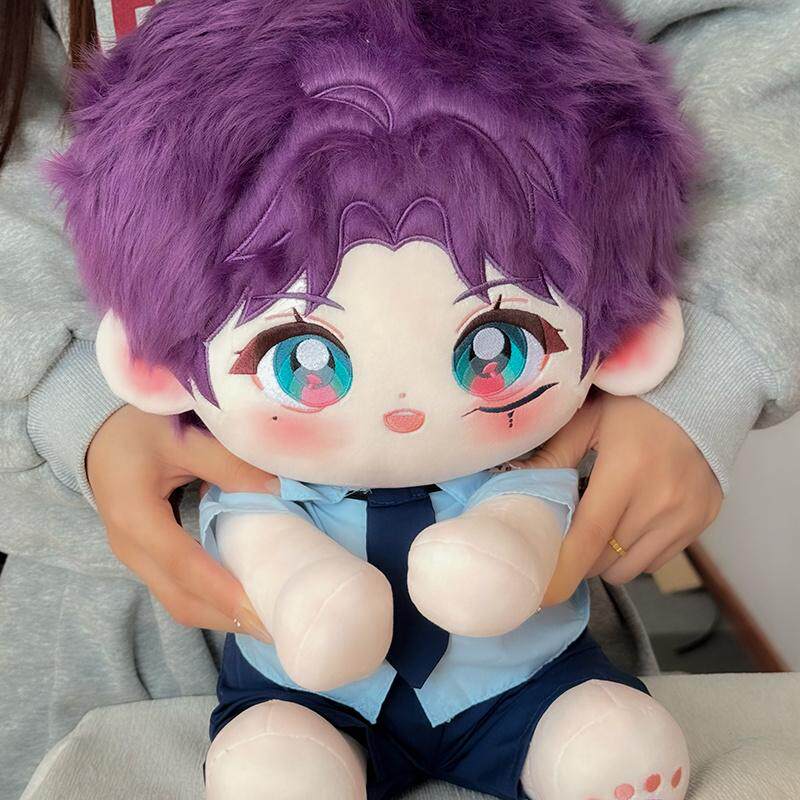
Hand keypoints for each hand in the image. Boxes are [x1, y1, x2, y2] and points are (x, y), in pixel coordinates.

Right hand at [87, 405, 276, 639]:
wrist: (97, 432)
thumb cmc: (137, 428)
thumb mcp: (184, 437)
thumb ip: (228, 464)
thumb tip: (278, 489)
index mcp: (135, 518)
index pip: (184, 565)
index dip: (222, 590)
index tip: (261, 607)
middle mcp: (130, 548)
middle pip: (181, 598)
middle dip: (228, 617)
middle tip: (278, 626)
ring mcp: (136, 558)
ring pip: (179, 601)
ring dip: (222, 615)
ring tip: (268, 621)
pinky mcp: (147, 558)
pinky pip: (179, 590)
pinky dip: (212, 601)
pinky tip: (246, 601)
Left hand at [522, 393, 722, 604]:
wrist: (702, 397)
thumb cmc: (634, 407)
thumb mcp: (588, 421)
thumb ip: (553, 456)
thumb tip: (512, 484)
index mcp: (627, 471)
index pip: (590, 536)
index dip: (564, 569)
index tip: (540, 592)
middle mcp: (661, 500)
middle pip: (606, 559)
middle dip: (578, 556)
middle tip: (565, 534)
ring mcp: (687, 515)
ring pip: (631, 567)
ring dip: (606, 559)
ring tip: (599, 527)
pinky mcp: (702, 523)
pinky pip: (657, 560)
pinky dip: (635, 553)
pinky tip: (629, 522)